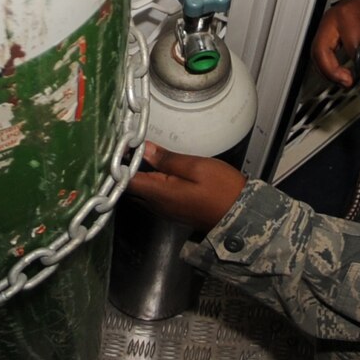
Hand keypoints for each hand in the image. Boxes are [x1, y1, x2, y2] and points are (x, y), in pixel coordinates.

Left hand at [127, 142, 246, 231]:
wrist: (241, 215)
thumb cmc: (221, 188)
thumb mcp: (196, 167)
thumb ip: (167, 160)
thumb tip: (144, 149)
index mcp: (160, 193)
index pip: (126, 181)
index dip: (118, 163)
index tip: (118, 145)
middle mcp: (156, 205)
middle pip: (130, 187)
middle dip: (124, 167)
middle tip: (125, 144)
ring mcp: (164, 210)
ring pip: (140, 192)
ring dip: (135, 174)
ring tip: (135, 152)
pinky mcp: (172, 210)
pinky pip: (151, 196)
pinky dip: (147, 181)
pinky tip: (151, 167)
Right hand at [309, 0, 359, 85]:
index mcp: (347, 14)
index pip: (352, 45)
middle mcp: (331, 19)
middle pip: (321, 50)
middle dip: (332, 71)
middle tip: (349, 82)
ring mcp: (326, 26)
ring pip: (316, 53)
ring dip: (328, 72)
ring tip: (345, 82)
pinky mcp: (326, 32)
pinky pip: (320, 52)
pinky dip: (327, 66)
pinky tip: (339, 74)